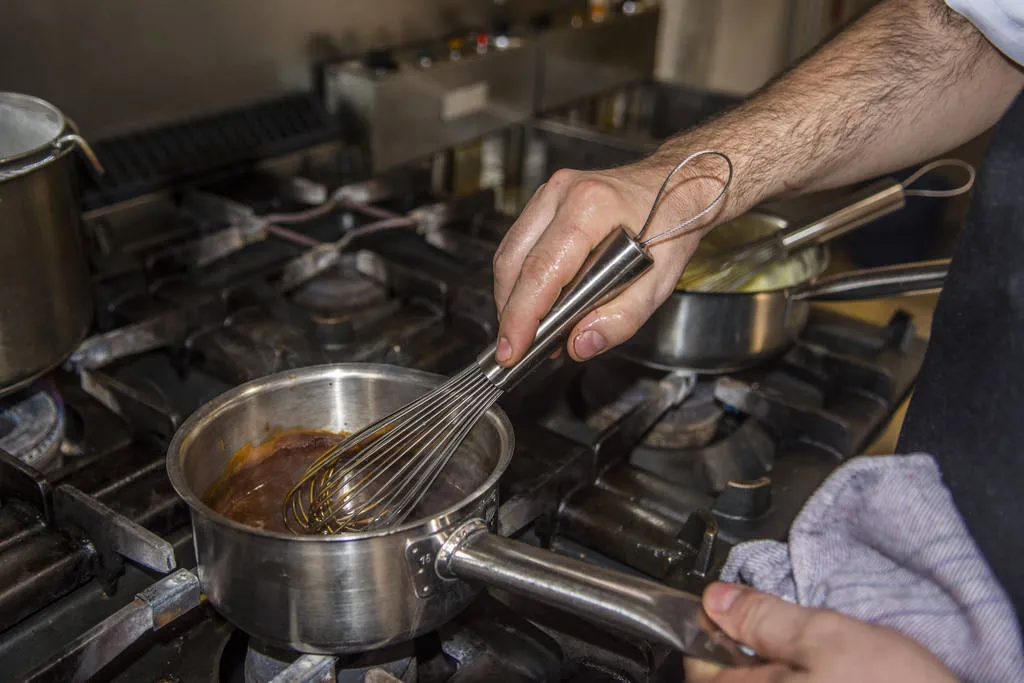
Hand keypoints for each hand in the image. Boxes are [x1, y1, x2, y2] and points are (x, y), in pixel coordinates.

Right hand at [491, 157, 727, 365]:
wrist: (679, 184)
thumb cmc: (672, 225)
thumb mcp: (659, 282)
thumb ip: (621, 319)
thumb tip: (579, 344)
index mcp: (592, 208)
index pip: (541, 270)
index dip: (521, 315)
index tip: (513, 349)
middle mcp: (563, 194)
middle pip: (515, 263)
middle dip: (510, 312)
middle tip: (516, 349)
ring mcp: (550, 193)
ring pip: (509, 254)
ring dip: (512, 297)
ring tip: (528, 330)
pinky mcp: (545, 200)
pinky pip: (518, 244)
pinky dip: (520, 278)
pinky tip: (535, 303)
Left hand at [685, 582, 957, 682]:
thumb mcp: (827, 636)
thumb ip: (763, 617)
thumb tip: (716, 598)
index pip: (699, 660)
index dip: (713, 628)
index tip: (731, 610)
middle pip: (730, 681)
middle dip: (749, 655)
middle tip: (787, 636)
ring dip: (779, 673)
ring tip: (817, 663)